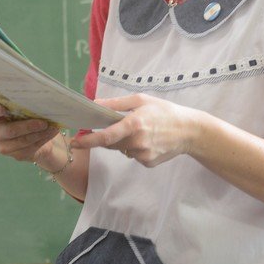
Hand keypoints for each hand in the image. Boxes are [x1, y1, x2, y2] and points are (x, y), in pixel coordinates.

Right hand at [0, 102, 59, 162]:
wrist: (39, 136)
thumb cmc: (30, 116)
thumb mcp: (27, 108)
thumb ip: (26, 104)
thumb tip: (40, 101)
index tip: (2, 108)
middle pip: (9, 130)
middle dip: (28, 126)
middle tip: (44, 123)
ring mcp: (3, 145)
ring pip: (22, 141)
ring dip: (39, 134)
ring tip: (52, 127)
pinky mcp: (15, 155)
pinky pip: (29, 149)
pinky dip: (42, 140)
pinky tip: (51, 133)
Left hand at [69, 94, 202, 166]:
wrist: (190, 131)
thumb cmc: (164, 111)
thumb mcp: (140, 100)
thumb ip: (115, 104)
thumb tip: (93, 104)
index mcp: (134, 124)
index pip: (105, 136)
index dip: (87, 140)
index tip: (74, 142)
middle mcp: (137, 142)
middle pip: (110, 143)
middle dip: (105, 137)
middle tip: (113, 127)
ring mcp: (143, 155)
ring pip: (121, 149)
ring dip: (122, 141)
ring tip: (141, 130)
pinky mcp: (148, 163)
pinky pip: (132, 155)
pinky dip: (134, 148)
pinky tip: (148, 140)